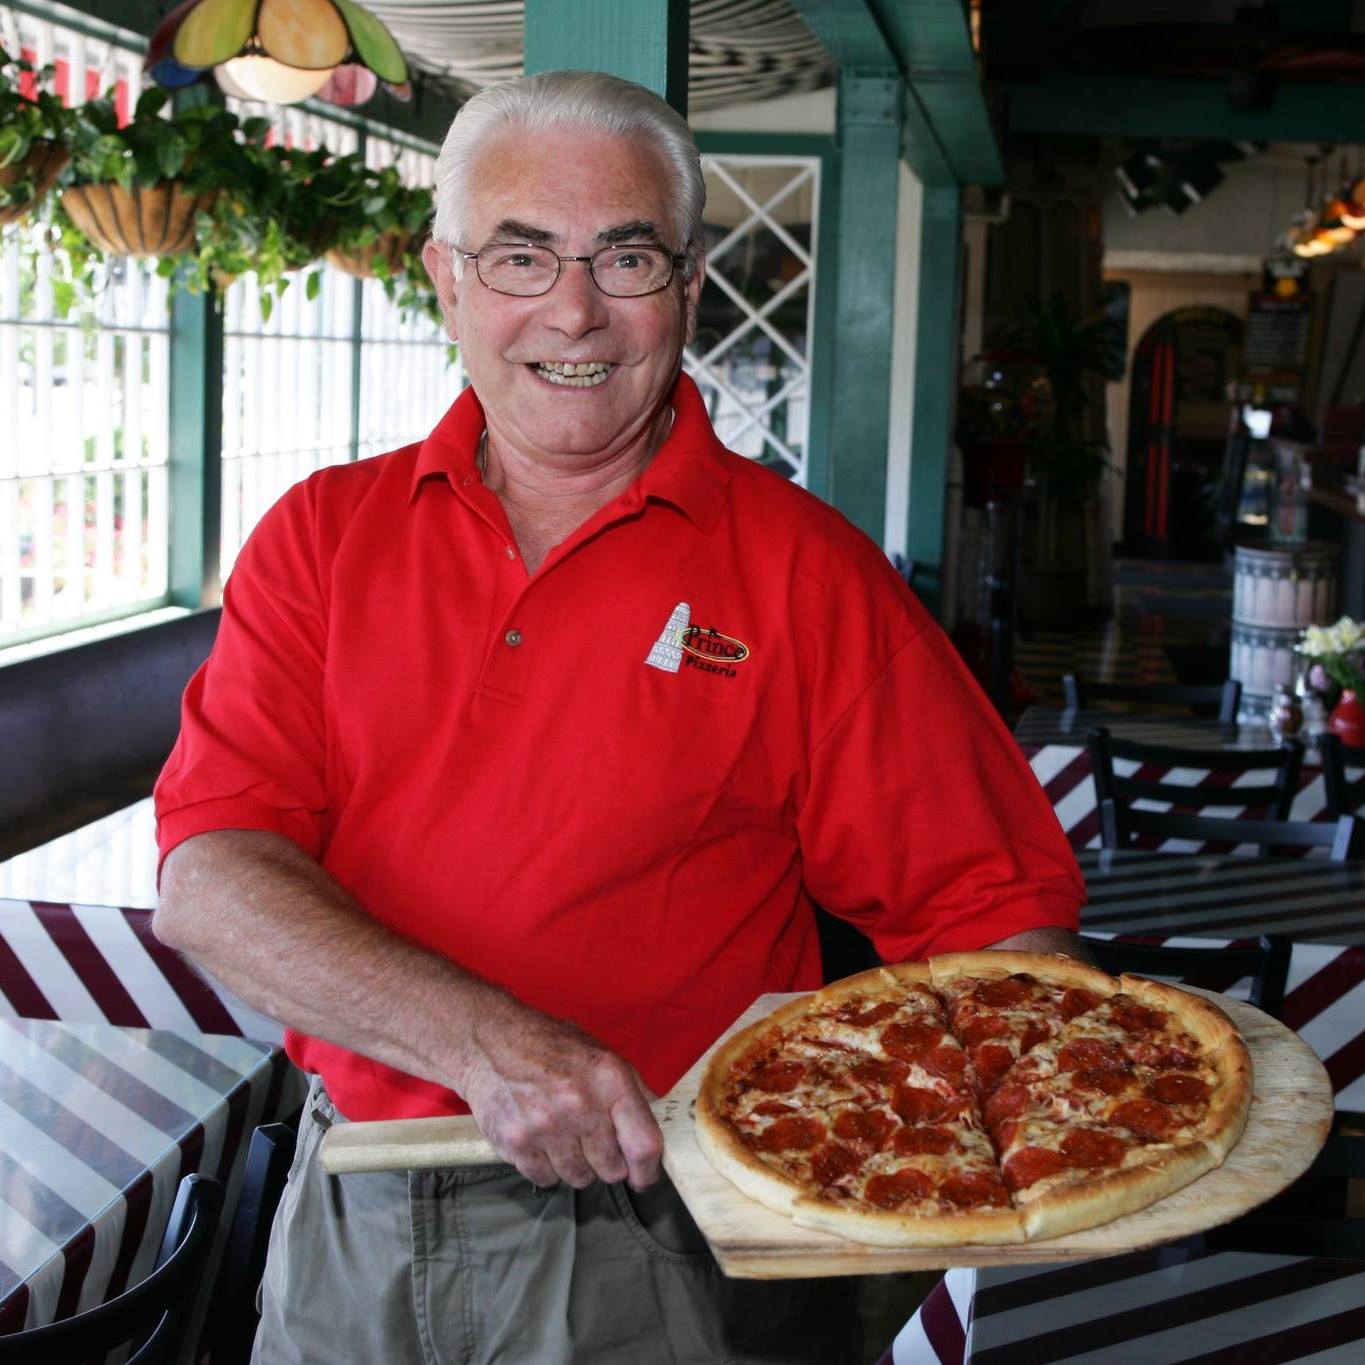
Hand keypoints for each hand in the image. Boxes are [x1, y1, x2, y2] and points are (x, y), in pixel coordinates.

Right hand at [455, 991, 662, 1190]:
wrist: (489, 1041)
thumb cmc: (549, 1046)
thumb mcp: (600, 1053)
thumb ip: (632, 1089)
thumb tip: (660, 1119)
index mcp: (610, 1079)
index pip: (643, 1144)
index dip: (647, 1169)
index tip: (642, 1176)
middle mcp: (580, 1104)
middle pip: (612, 1169)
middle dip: (607, 1162)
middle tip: (592, 1141)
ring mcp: (546, 1126)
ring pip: (579, 1178)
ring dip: (576, 1166)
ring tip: (563, 1136)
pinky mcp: (517, 1143)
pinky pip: (546, 1180)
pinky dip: (546, 1168)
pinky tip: (541, 1141)